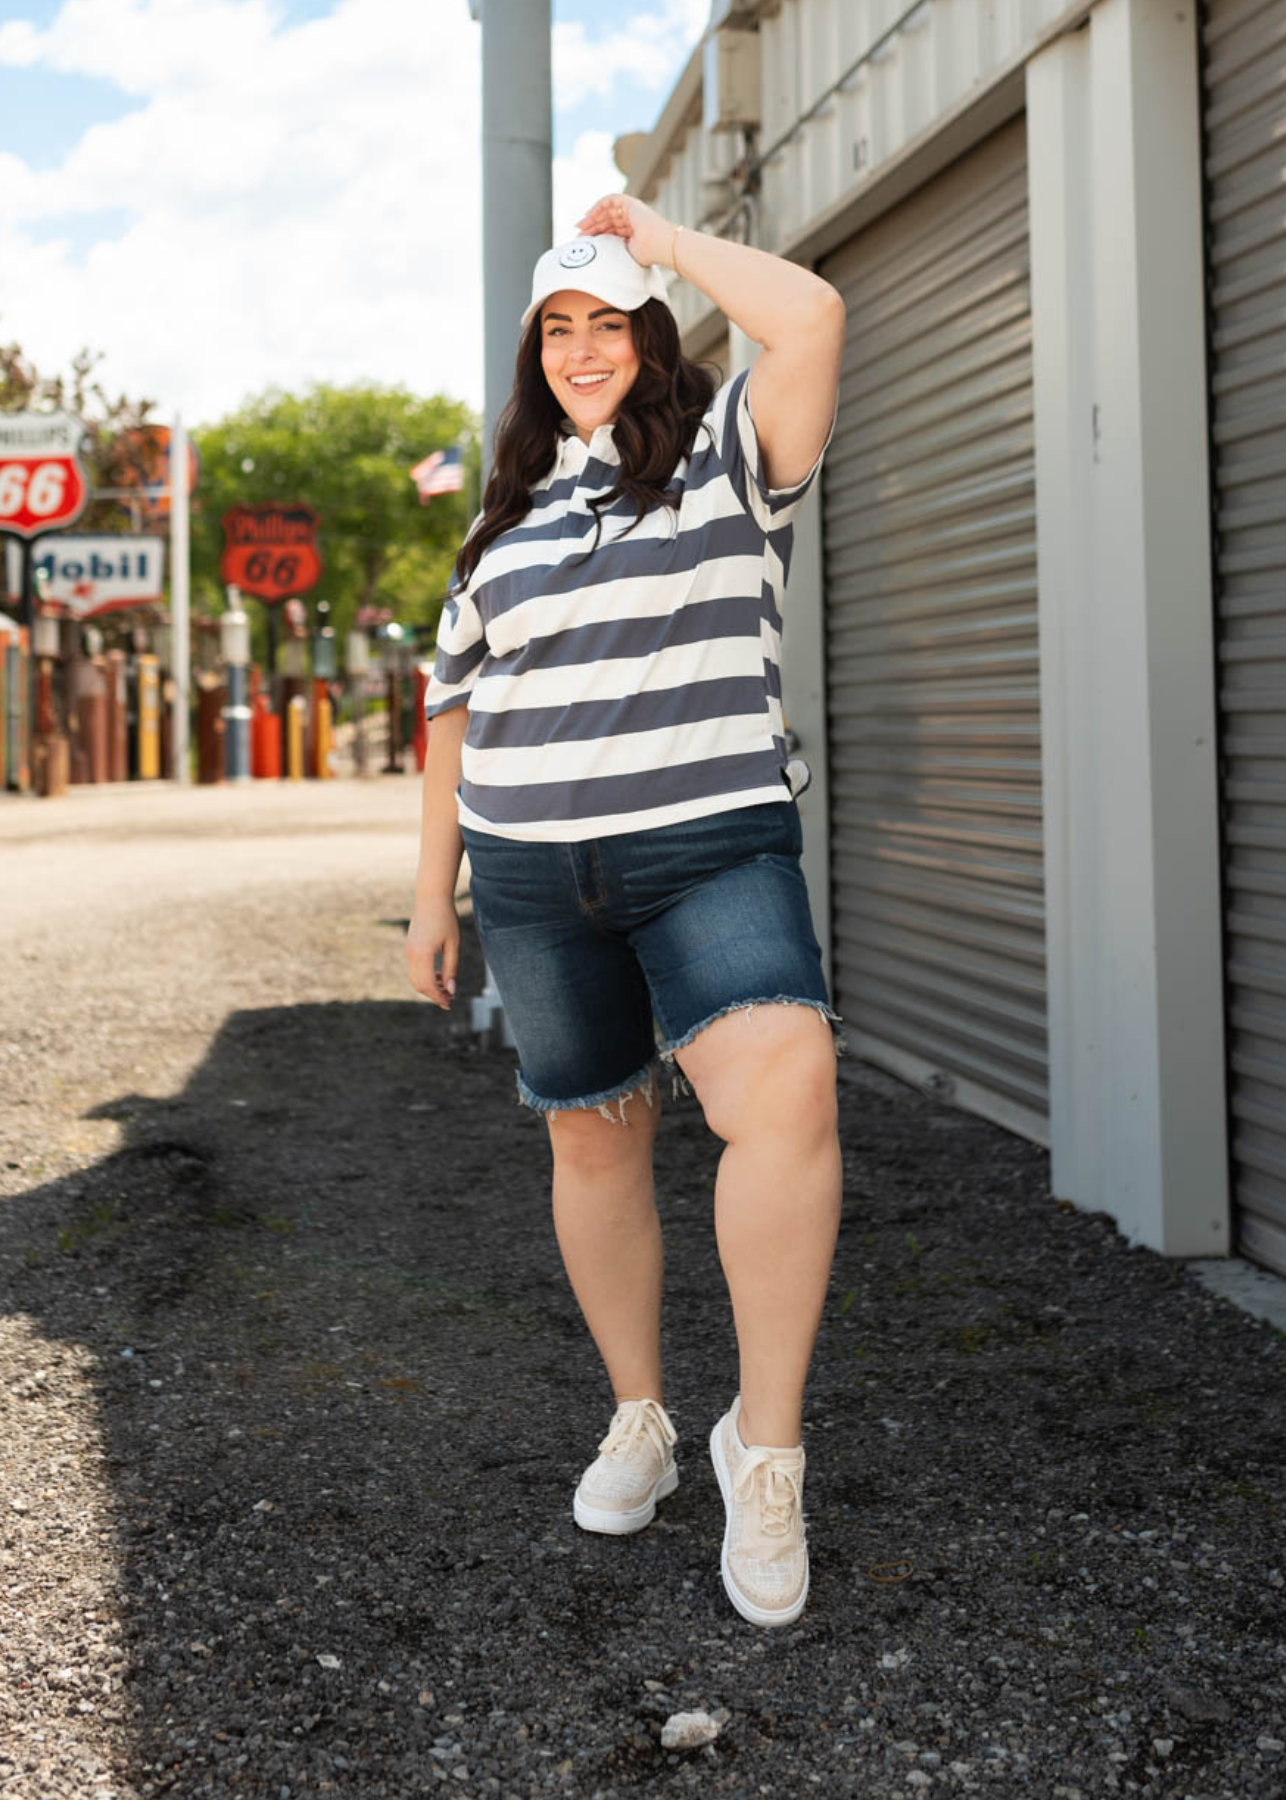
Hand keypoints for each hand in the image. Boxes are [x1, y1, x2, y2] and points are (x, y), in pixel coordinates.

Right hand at [405, 894, 460, 1009]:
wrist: (431, 899)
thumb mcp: (453, 945)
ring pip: (415, 978)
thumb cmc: (446, 919)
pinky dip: (425, 977)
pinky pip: (414, 969)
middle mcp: (411, 954)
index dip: (438, 997)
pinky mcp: (409, 948)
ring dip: (429, 986)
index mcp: (422, 954)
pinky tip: (439, 976)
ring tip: (446, 987)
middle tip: (449, 999)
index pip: (428, 985)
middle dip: (433, 995)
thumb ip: (451, 968)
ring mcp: (408, 951)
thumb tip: (451, 990)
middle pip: (419, 985)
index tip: (449, 1004)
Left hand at [575, 193, 674, 270]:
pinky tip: (589, 213)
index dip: (597, 233)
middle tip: (578, 233)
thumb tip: (598, 259)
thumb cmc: (648, 255)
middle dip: (592, 226)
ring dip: (592, 217)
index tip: (585, 240)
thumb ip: (614, 252)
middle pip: (607, 220)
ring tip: (580, 226)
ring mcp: (632, 211)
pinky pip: (611, 200)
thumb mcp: (626, 254)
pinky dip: (599, 205)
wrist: (659, 246)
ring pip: (607, 211)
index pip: (612, 231)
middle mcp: (632, 220)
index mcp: (633, 233)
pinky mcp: (631, 203)